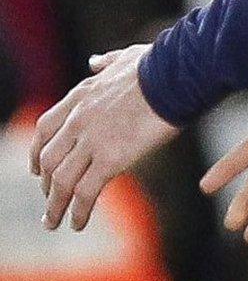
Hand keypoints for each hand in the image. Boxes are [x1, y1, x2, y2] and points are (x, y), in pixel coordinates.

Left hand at [28, 44, 177, 230]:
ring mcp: (92, 140)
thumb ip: (106, 63)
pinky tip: (78, 223)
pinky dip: (78, 211)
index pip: (45, 128)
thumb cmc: (160, 64)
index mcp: (80, 96)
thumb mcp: (125, 57)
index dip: (38, 151)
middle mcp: (78, 120)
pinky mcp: (110, 159)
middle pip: (49, 159)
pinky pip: (86, 192)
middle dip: (46, 183)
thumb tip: (95, 61)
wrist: (176, 74)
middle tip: (49, 200)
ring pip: (61, 181)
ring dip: (54, 206)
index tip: (37, 168)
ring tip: (54, 223)